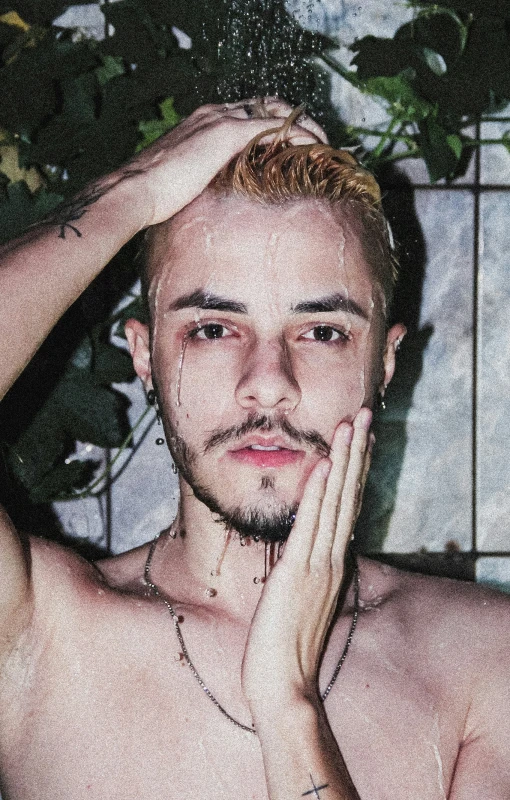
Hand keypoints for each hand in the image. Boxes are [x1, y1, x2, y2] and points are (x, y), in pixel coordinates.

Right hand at [117, 98, 327, 228]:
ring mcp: (220, 120)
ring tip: (322, 146)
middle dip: (293, 121)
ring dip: (303, 125)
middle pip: (265, 105)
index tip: (288, 148)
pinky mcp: (227, 133)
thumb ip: (202, 183)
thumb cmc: (152, 196)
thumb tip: (209, 207)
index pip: (246, 114)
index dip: (271, 127)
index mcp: (202, 123)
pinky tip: (315, 149)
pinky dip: (299, 134)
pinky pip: (275, 126)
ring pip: (275, 111)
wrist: (136, 191)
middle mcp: (213, 113)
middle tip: (314, 143)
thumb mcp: (183, 185)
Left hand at [241, 408, 372, 718]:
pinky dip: (316, 495)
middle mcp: (331, 558)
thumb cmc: (286, 645)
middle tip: (364, 414)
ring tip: (350, 424)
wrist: (282, 684)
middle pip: (348, 495)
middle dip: (356, 452)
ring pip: (334, 503)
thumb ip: (307, 570)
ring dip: (342, 461)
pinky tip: (322, 466)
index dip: (354, 469)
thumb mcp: (302, 599)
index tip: (359, 438)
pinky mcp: (297, 574)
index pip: (347, 506)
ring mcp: (317, 564)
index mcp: (331, 561)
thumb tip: (302, 549)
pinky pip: (309, 527)